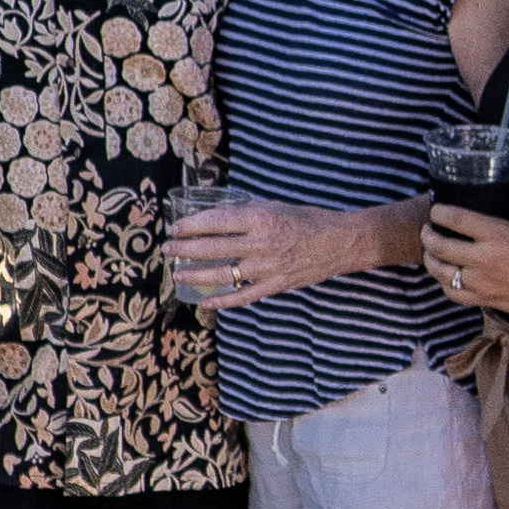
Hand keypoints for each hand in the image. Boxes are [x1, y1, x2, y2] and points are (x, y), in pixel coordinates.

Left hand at [168, 194, 393, 307]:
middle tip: (168, 249)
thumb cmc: (307, 219)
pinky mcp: (275, 286)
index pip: (215, 222)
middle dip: (185, 249)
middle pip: (212, 248)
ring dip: (195, 275)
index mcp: (260, 218)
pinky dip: (222, 301)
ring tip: (178, 273)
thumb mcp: (274, 206)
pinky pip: (243, 297)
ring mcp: (266, 268)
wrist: (340, 242)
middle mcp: (260, 243)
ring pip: (222, 275)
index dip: (191, 226)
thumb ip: (246, 212)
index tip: (176, 228)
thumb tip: (217, 217)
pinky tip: (205, 302)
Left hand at [422, 196, 508, 319]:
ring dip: (431, 260)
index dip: (439, 212)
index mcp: (497, 234)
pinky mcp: (486, 300)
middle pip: (440, 246)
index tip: (436, 211)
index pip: (456, 219)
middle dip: (428, 235)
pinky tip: (447, 277)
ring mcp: (482, 282)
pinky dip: (445, 284)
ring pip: (441, 273)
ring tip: (431, 253)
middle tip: (427, 230)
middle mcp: (484, 259)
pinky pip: (454, 294)